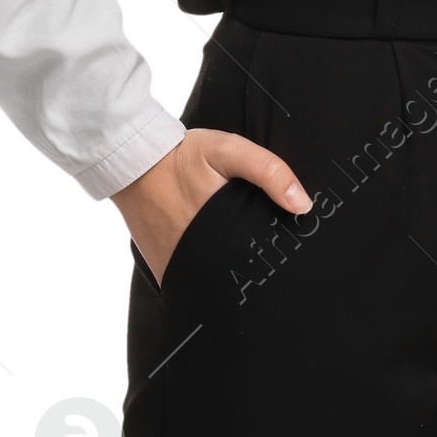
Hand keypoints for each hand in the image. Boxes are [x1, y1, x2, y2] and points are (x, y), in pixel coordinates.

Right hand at [111, 127, 309, 286]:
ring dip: (232, 281)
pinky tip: (220, 271)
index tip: (294, 263)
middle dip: (259, 276)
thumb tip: (303, 205)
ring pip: (218, 287)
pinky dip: (207, 281)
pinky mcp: (165, 270)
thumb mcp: (228, 149)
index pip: (262, 263)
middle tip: (277, 272)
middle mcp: (202, 258)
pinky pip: (192, 284)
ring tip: (250, 273)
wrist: (134, 162)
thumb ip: (268, 171)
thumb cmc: (184, 155)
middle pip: (241, 279)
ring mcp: (181, 268)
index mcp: (224, 233)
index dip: (279, 264)